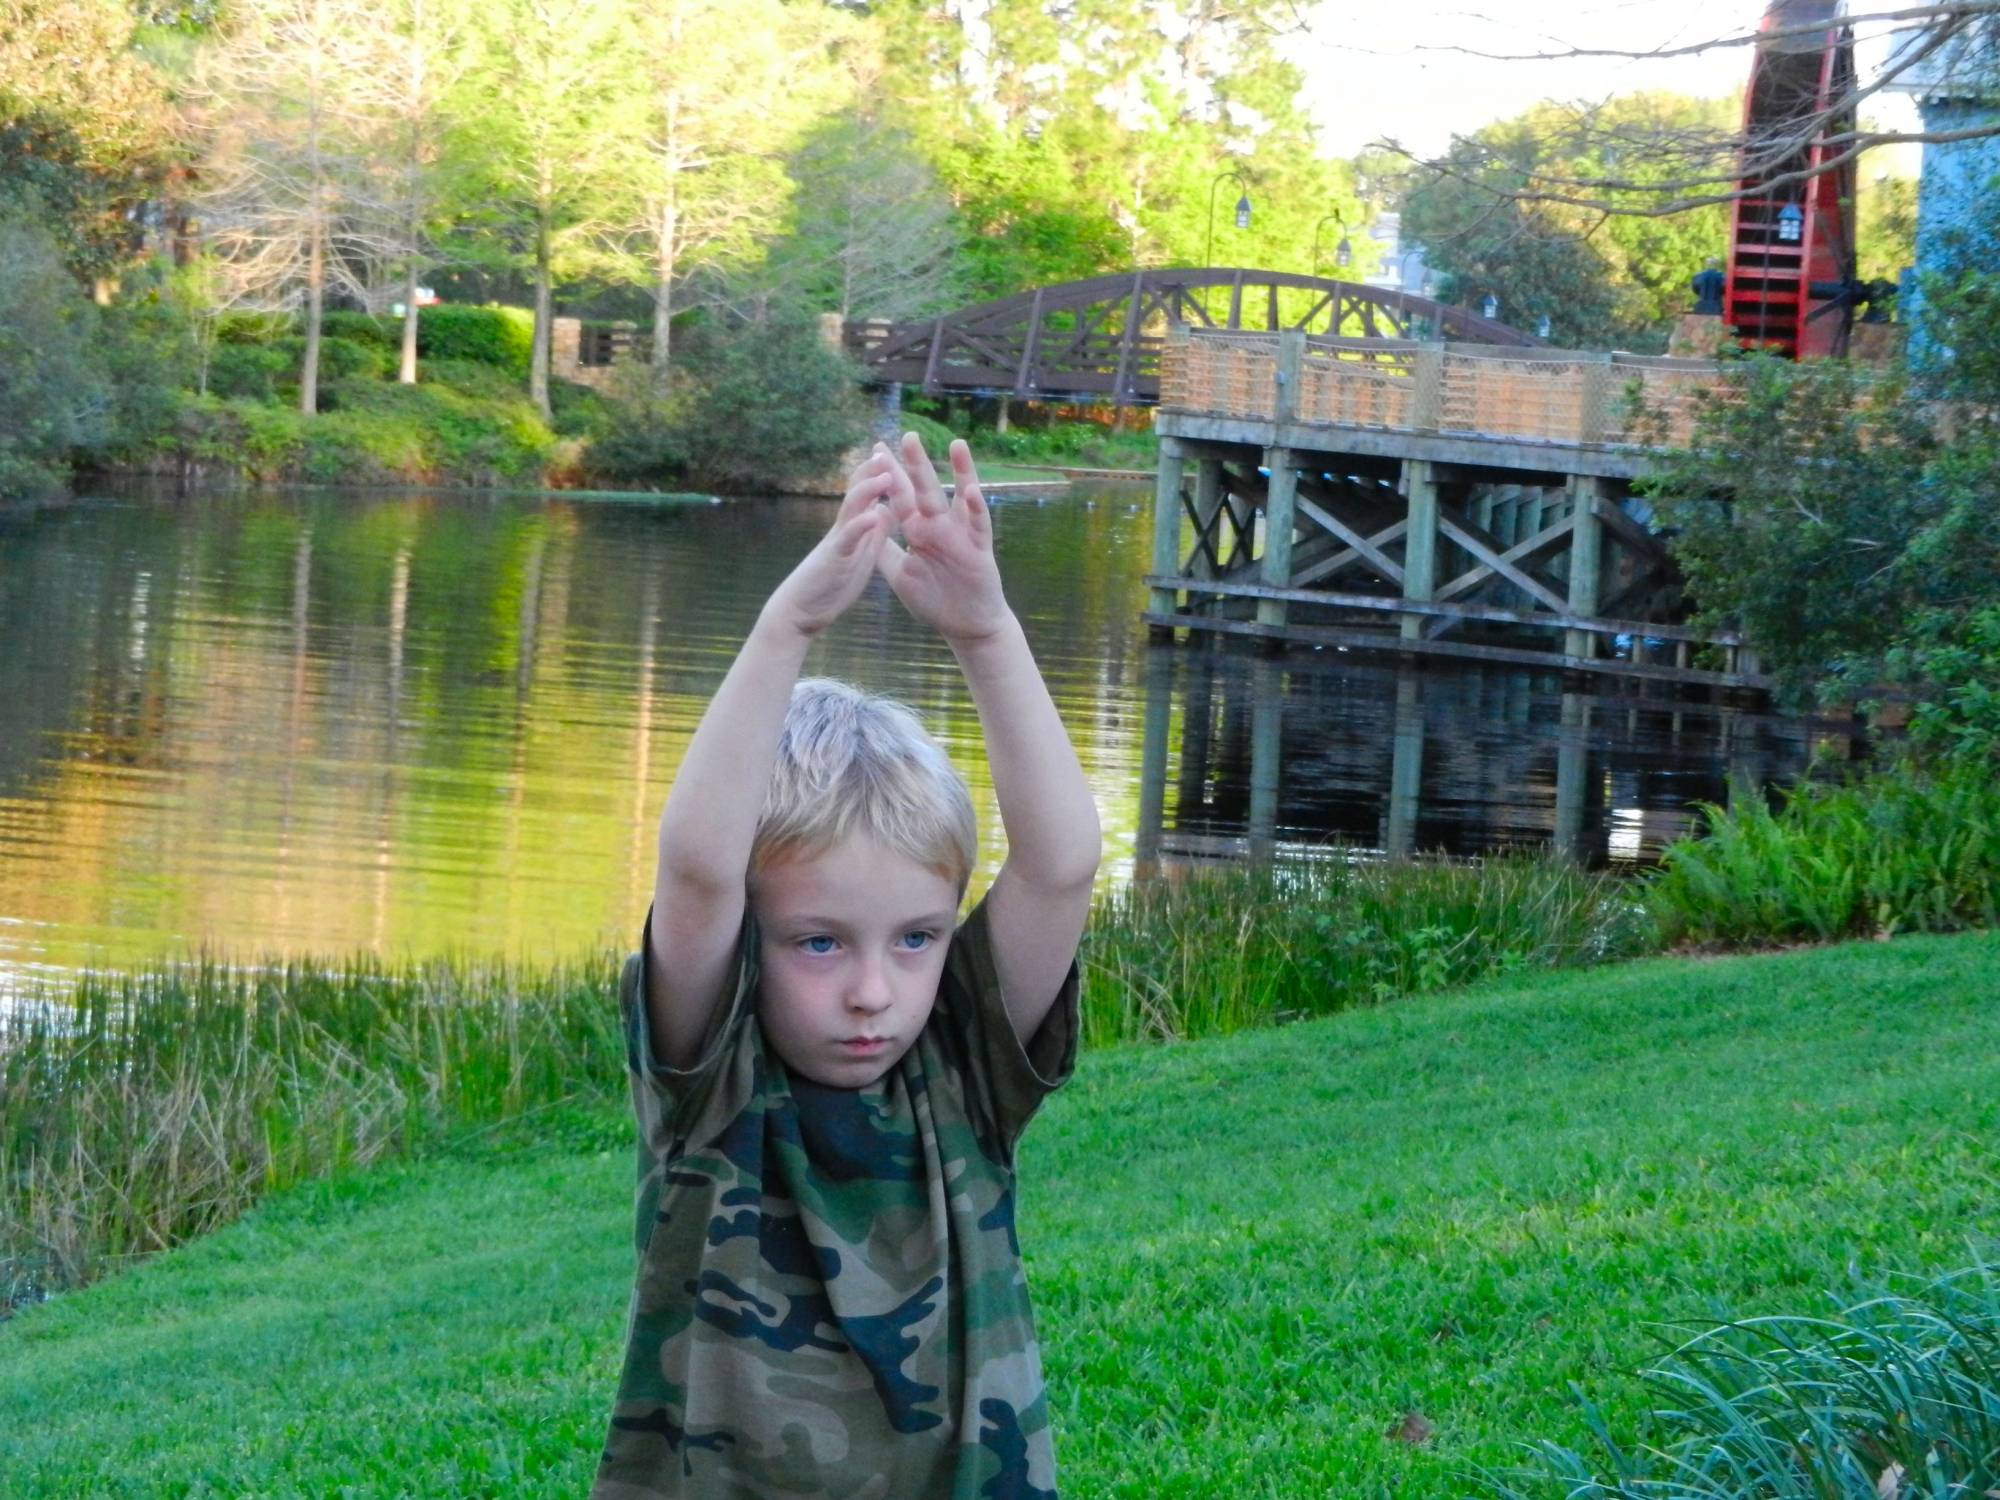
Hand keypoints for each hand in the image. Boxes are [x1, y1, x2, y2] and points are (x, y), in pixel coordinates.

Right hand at [762, 451, 895, 637]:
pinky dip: (861, 525)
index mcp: (855, 528)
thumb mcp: (861, 555)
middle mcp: (846, 528)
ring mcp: (839, 540)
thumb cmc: (832, 584)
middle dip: (873, 470)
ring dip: (869, 489)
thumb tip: (888, 509)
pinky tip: (875, 515)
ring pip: (852, 507)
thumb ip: (874, 533)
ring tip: (886, 474)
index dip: (881, 474)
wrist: (801, 610)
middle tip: (889, 450)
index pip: (868, 493)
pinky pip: (849, 538)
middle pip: (859, 491)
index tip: (895, 454)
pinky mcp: (836, 558)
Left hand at [877, 434, 1010, 645]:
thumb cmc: (935, 600)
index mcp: (918, 532)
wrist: (966, 626)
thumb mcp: (900, 575)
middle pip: (926, 490)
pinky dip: (976, 508)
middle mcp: (939, 527)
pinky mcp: (979, 550)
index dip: (889, 475)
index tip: (877, 448)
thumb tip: (865, 528)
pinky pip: (978, 526)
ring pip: (958, 499)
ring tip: (956, 444)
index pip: (901, 497)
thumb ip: (884, 552)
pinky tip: (972, 490)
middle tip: (909, 435)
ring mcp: (960, 536)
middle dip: (917, 465)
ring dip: (959, 472)